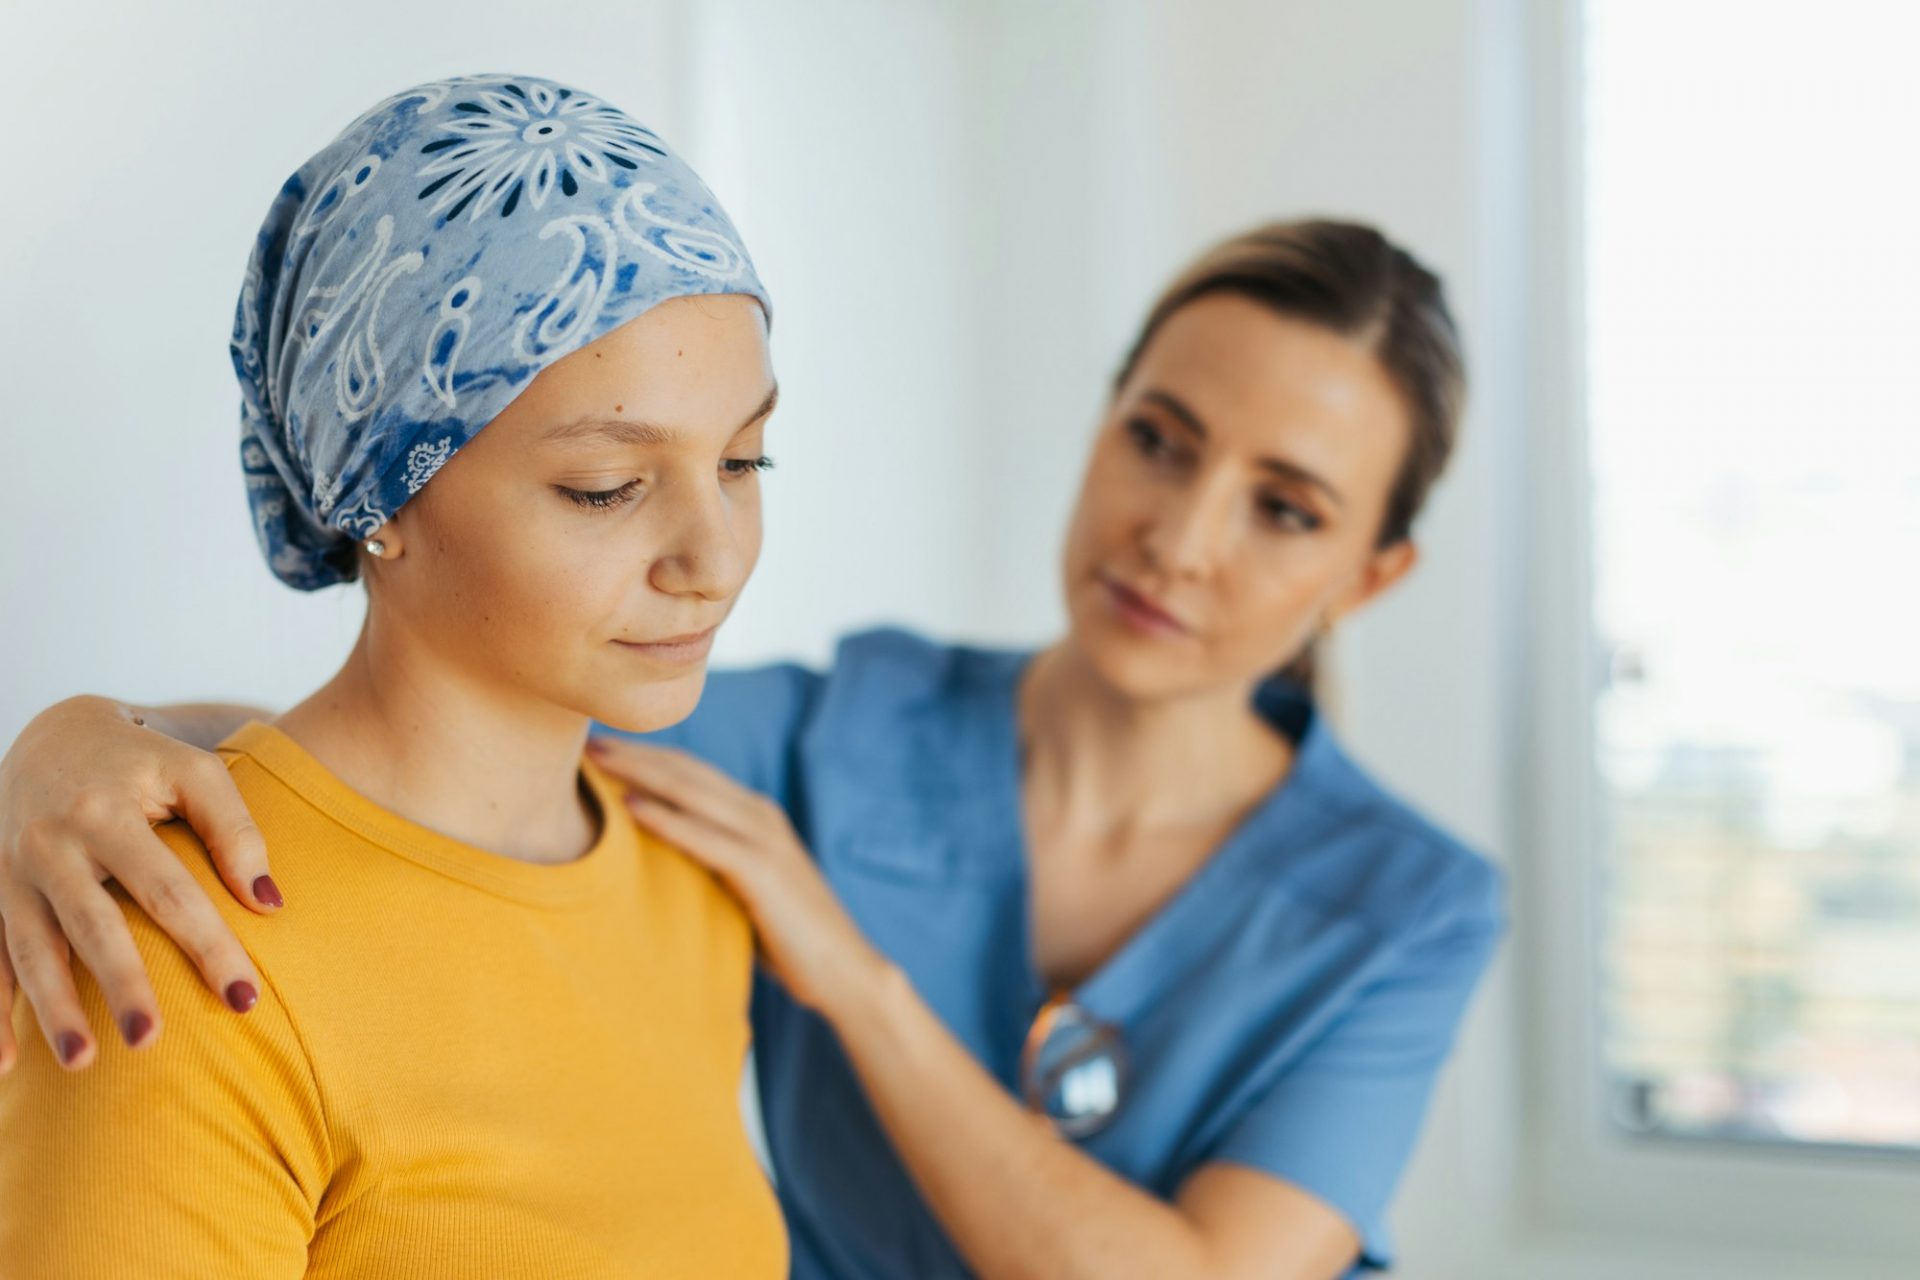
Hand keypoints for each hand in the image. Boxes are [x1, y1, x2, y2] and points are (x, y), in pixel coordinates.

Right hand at [0, 697, 276, 1071]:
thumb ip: (236, 832)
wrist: (52, 734)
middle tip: (151, 1043)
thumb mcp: (195, 773)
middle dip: (120, 986)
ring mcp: (10, 873)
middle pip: (91, 927)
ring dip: (51, 1011)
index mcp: (104, 813)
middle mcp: (48, 845)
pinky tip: (5, 1065)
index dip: (210, 945)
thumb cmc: (143, 761)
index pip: (169, 892)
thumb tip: (270, 904)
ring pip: (29, 951)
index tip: (246, 997)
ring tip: (81, 1063)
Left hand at [586, 737, 889, 1018]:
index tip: (604, 748)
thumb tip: (661, 863)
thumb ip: (713, 866)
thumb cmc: (790, 938)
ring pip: (693, 793)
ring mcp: (764, 839)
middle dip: (638, 754)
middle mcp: (760, 816)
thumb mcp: (744, 889)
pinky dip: (666, 819)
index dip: (649, 756)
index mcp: (756, 816)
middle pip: (688, 772)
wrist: (845, 970)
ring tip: (600, 760)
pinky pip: (705, 837)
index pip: (694, 773)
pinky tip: (631, 807)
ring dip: (643, 772)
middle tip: (590, 739)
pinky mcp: (762, 870)